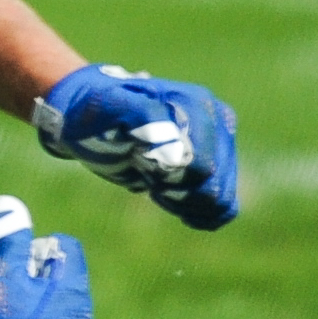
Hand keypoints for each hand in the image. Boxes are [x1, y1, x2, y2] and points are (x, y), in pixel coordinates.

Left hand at [33, 63, 239, 229]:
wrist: (93, 119)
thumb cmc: (97, 111)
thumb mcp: (108, 107)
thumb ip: (143, 118)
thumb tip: (178, 151)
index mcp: (197, 105)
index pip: (201, 163)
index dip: (167, 174)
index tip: (138, 158)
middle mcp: (216, 124)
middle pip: (214, 184)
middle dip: (175, 190)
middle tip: (143, 171)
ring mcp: (218, 148)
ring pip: (220, 198)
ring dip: (184, 202)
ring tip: (154, 184)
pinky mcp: (214, 169)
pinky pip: (224, 207)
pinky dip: (199, 214)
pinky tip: (171, 202)